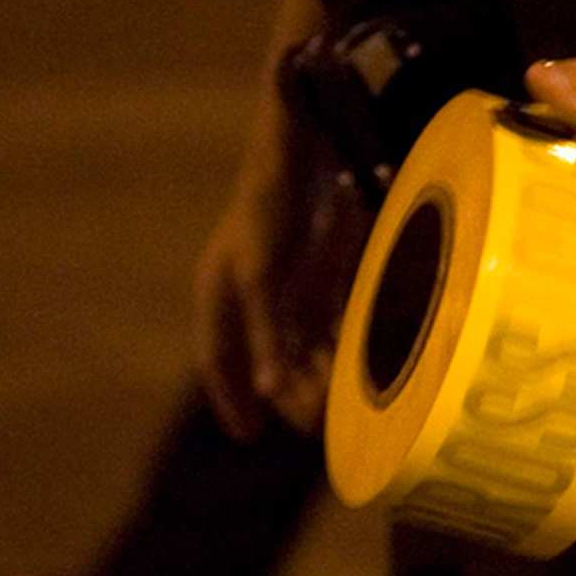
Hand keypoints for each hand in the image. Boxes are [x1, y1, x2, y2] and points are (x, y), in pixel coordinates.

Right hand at [192, 162, 331, 437]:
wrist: (305, 140)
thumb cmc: (270, 204)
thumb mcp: (262, 275)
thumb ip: (265, 334)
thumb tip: (268, 394)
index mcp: (220, 291)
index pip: (218, 358)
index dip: (230, 397)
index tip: (247, 435)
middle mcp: (249, 291)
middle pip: (265, 356)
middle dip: (287, 391)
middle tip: (309, 424)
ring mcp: (285, 279)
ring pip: (301, 341)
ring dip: (316, 370)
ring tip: (336, 401)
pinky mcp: (318, 266)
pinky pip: (327, 315)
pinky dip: (339, 339)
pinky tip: (357, 360)